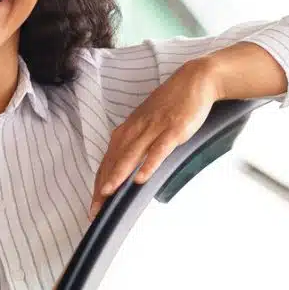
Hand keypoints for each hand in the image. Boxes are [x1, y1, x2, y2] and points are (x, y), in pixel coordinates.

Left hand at [89, 59, 222, 218]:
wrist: (195, 81)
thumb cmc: (172, 103)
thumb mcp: (148, 122)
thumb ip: (138, 141)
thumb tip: (130, 164)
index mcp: (128, 129)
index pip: (108, 160)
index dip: (99, 182)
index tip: (93, 203)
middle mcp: (136, 129)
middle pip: (114, 160)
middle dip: (102, 186)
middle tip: (94, 208)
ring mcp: (154, 128)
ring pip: (131, 155)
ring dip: (118, 174)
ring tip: (107, 193)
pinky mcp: (173, 129)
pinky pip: (158, 149)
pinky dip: (148, 163)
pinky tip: (140, 177)